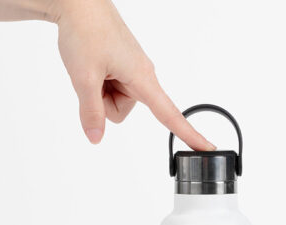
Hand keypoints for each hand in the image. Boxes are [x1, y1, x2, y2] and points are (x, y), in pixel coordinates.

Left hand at [49, 0, 214, 149]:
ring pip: (112, 101)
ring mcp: (130, 71)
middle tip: (92, 75)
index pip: (170, 115)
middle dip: (102, 101)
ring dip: (97, 90)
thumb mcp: (84, 77)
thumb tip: (96, 138)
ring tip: (92, 65)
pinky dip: (97, 81)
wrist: (79, 4)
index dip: (189, 134)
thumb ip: (92, 112)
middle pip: (121, 111)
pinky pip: (109, 88)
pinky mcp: (120, 67)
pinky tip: (92, 62)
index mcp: (142, 77)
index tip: (207, 148)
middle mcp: (141, 76)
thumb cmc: (86, 32)